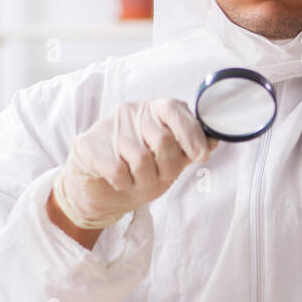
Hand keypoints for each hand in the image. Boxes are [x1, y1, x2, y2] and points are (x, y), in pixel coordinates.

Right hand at [51, 98, 218, 231]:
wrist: (97, 191)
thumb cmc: (137, 172)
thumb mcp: (169, 162)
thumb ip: (189, 149)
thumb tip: (214, 140)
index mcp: (154, 110)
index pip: (175, 110)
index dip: (191, 134)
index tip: (200, 156)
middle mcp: (131, 111)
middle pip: (163, 140)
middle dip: (167, 169)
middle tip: (159, 177)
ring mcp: (107, 125)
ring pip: (140, 159)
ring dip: (143, 180)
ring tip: (136, 180)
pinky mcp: (87, 144)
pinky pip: (117, 170)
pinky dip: (123, 184)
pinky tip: (118, 181)